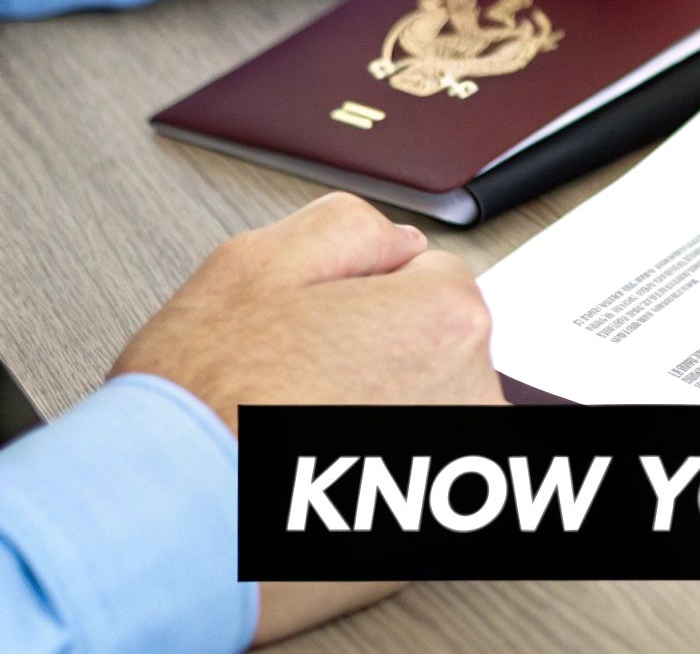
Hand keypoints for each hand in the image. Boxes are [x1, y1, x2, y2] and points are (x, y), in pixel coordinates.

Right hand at [111, 192, 504, 643]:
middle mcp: (475, 394)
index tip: (315, 330)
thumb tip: (399, 243)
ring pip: (424, 410)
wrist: (167, 526)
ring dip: (376, 415)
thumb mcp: (253, 264)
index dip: (360, 297)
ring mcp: (464, 464)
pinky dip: (377, 473)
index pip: (431, 279)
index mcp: (446, 320)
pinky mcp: (441, 526)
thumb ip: (348, 229)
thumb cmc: (203, 407)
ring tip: (298, 436)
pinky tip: (314, 476)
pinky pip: (417, 475)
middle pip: (433, 348)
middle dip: (374, 355)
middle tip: (295, 382)